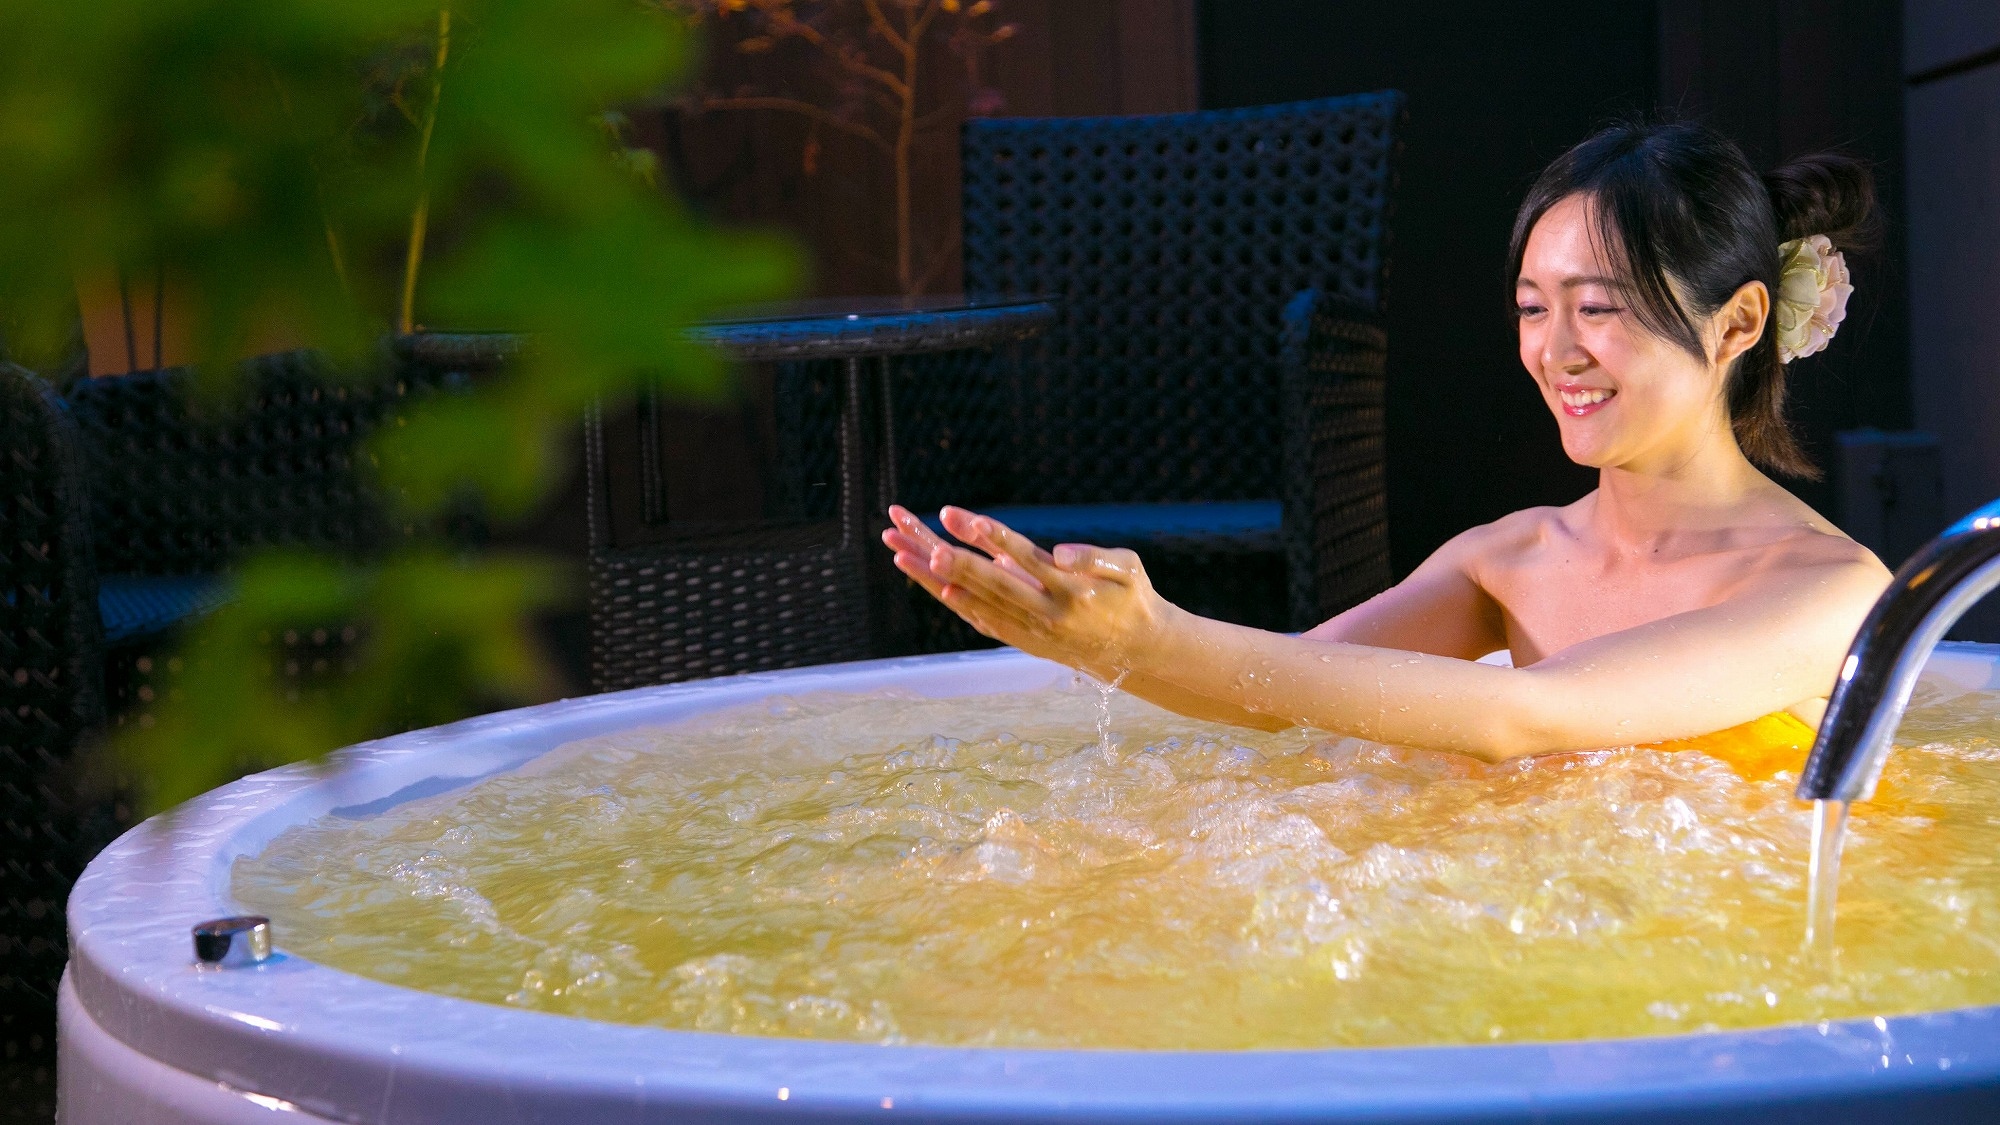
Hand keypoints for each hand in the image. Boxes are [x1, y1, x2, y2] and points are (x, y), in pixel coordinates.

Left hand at [880, 505, 1171, 673]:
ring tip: (902, 553)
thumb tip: (1060, 553)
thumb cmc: (1131, 597)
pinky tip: (929, 582)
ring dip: (938, 580)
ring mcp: (1030, 630)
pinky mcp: (1021, 640)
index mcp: (1071, 590)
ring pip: (977, 603)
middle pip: (994, 586)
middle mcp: (1046, 613)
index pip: (1027, 559)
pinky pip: (982, 619)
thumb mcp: (1128, 569)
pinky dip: (956, 602)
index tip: (965, 519)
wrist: (1133, 650)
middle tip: (925, 544)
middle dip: (957, 564)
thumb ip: (1096, 558)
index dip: (995, 539)